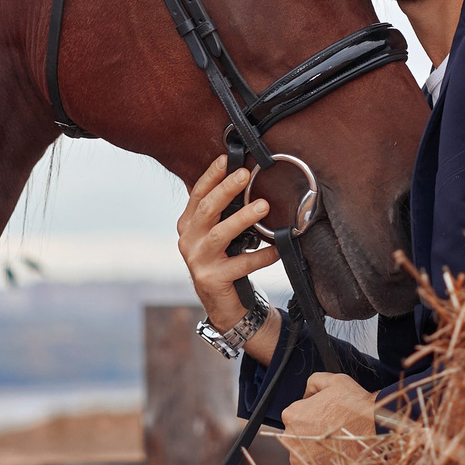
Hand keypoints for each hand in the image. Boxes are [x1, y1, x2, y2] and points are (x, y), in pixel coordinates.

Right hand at [178, 156, 283, 363]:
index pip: (197, 195)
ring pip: (221, 235)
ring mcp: (198, 261)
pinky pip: (241, 264)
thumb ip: (222, 213)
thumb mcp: (217, 235)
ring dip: (243, 218)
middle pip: (206, 210)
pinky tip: (276, 248)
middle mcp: (188, 242)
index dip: (211, 176)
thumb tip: (243, 179)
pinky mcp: (213, 279)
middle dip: (226, 190)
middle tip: (245, 174)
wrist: (222, 304)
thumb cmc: (224, 262)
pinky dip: (261, 255)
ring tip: (263, 206)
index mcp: (188, 226)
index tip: (226, 159)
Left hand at [278, 372, 375, 464]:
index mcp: (291, 414)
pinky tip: (336, 460)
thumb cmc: (355, 404)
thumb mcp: (333, 380)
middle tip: (332, 434)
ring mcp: (299, 460)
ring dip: (315, 454)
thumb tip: (306, 394)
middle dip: (312, 436)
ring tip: (336, 448)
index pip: (296, 417)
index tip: (327, 419)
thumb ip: (313, 382)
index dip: (312, 417)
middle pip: (297, 438)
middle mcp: (289, 438)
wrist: (375, 428)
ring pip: (303, 456)